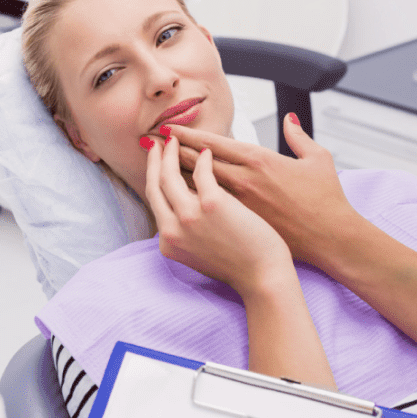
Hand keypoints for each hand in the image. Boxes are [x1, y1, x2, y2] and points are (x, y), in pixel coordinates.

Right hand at [143, 133, 294, 295]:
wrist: (263, 277)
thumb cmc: (240, 266)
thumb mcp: (199, 254)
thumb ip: (187, 233)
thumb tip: (186, 209)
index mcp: (169, 241)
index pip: (154, 201)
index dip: (152, 177)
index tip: (155, 162)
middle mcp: (173, 229)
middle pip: (155, 185)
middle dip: (154, 160)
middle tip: (159, 143)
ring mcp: (190, 216)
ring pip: (170, 175)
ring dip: (172, 153)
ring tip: (177, 140)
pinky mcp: (212, 204)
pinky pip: (202, 171)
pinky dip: (203, 158)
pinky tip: (207, 150)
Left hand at [165, 114, 363, 263]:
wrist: (330, 239)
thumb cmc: (326, 201)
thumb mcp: (317, 159)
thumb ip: (299, 135)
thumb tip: (290, 119)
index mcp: (259, 160)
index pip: (213, 144)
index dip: (188, 135)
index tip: (170, 130)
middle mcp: (243, 180)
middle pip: (196, 162)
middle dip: (172, 152)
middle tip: (152, 143)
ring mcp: (238, 204)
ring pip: (196, 187)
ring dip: (174, 175)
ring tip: (155, 167)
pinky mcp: (240, 225)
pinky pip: (205, 210)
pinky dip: (188, 202)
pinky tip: (174, 198)